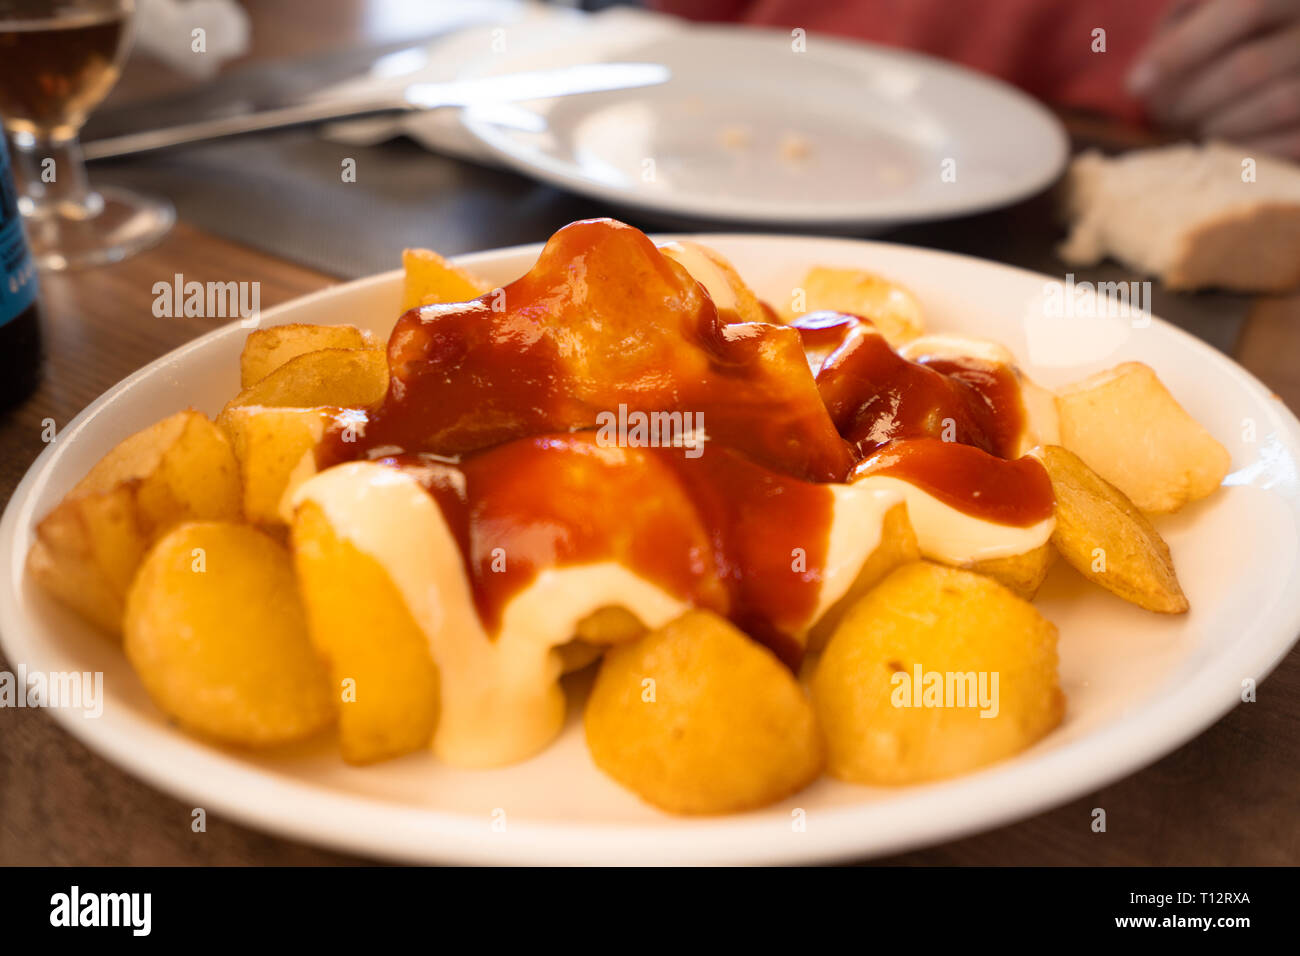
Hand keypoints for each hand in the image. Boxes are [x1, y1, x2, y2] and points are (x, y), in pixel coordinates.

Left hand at [1127, 0, 1299, 158]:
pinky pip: (1292, 141)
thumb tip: (1143, 78)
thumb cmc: (1220, 33)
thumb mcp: (1200, 11)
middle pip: (1250, 67)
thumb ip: (1179, 25)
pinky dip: (1245, 148)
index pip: (1246, 8)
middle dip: (1192, 98)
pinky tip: (1218, 144)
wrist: (1275, 49)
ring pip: (1276, 104)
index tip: (1135, 85)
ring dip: (1216, 125)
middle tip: (1160, 113)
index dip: (1183, 50)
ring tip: (1189, 125)